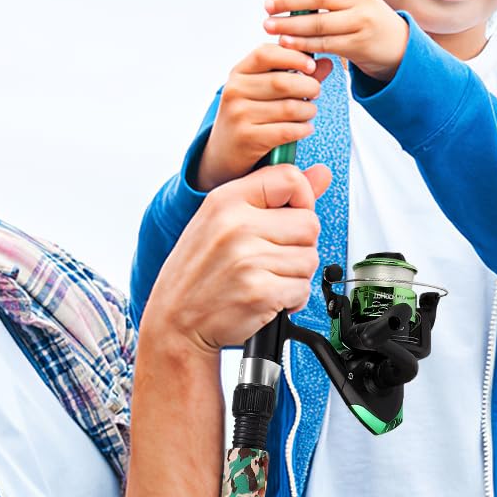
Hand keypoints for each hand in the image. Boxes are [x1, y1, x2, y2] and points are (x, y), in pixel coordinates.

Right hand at [140, 163, 331, 359]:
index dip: (302, 199)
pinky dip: (292, 299)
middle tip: (272, 257)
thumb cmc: (199, 272)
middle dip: (300, 245)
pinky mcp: (260, 292)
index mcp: (225, 200)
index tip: (291, 215)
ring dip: (295, 274)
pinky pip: (303, 289)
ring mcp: (248, 259)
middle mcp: (236, 226)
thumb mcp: (224, 221)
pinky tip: (267, 297)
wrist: (175, 322)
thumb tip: (321, 174)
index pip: (290, 178)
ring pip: (310, 259)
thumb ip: (275, 194)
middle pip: (309, 223)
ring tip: (266, 278)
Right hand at [195, 42, 331, 192]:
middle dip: (308, 86)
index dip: (293, 56)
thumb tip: (327, 63)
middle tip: (316, 93)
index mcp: (238, 73)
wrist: (224, 152)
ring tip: (310, 112)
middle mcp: (234, 91)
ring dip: (308, 110)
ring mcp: (238, 115)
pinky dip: (303, 129)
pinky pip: (286, 131)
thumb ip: (295, 75)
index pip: (265, 53)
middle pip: (282, 82)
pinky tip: (306, 128)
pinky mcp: (247, 138)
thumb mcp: (264, 91)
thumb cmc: (250, 115)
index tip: (311, 66)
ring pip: (288, 108)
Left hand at [263, 0, 409, 81]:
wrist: (398, 46)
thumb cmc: (365, 20)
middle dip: (289, 1)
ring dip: (290, 25)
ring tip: (269, 26)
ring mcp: (361, 23)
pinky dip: (303, 44)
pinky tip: (287, 42)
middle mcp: (360, 0)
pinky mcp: (358, 45)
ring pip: (319, 23)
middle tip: (268, 6)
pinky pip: (325, 44)